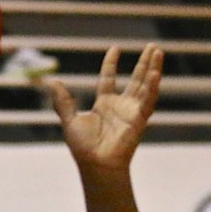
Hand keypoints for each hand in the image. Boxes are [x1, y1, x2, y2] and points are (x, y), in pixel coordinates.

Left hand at [49, 43, 161, 170]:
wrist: (95, 165)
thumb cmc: (83, 148)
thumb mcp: (69, 120)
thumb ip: (63, 102)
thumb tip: (52, 82)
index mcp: (104, 104)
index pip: (109, 79)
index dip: (111, 64)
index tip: (115, 49)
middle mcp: (120, 106)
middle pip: (135, 79)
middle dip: (143, 63)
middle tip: (152, 46)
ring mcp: (131, 112)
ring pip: (145, 86)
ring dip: (152, 69)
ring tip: (158, 51)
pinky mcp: (139, 120)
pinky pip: (148, 101)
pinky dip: (152, 87)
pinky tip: (155, 74)